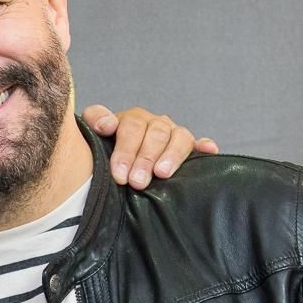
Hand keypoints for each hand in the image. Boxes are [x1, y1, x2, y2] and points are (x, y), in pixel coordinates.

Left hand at [82, 104, 218, 188]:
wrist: (116, 164)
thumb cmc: (104, 150)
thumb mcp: (94, 133)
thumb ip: (95, 120)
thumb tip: (107, 125)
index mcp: (132, 120)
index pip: (131, 127)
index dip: (126, 150)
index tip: (119, 175)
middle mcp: (154, 124)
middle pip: (155, 134)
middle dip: (145, 159)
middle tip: (137, 182)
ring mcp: (172, 135)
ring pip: (179, 137)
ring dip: (172, 155)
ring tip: (162, 174)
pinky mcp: (188, 148)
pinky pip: (199, 144)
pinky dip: (205, 146)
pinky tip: (208, 150)